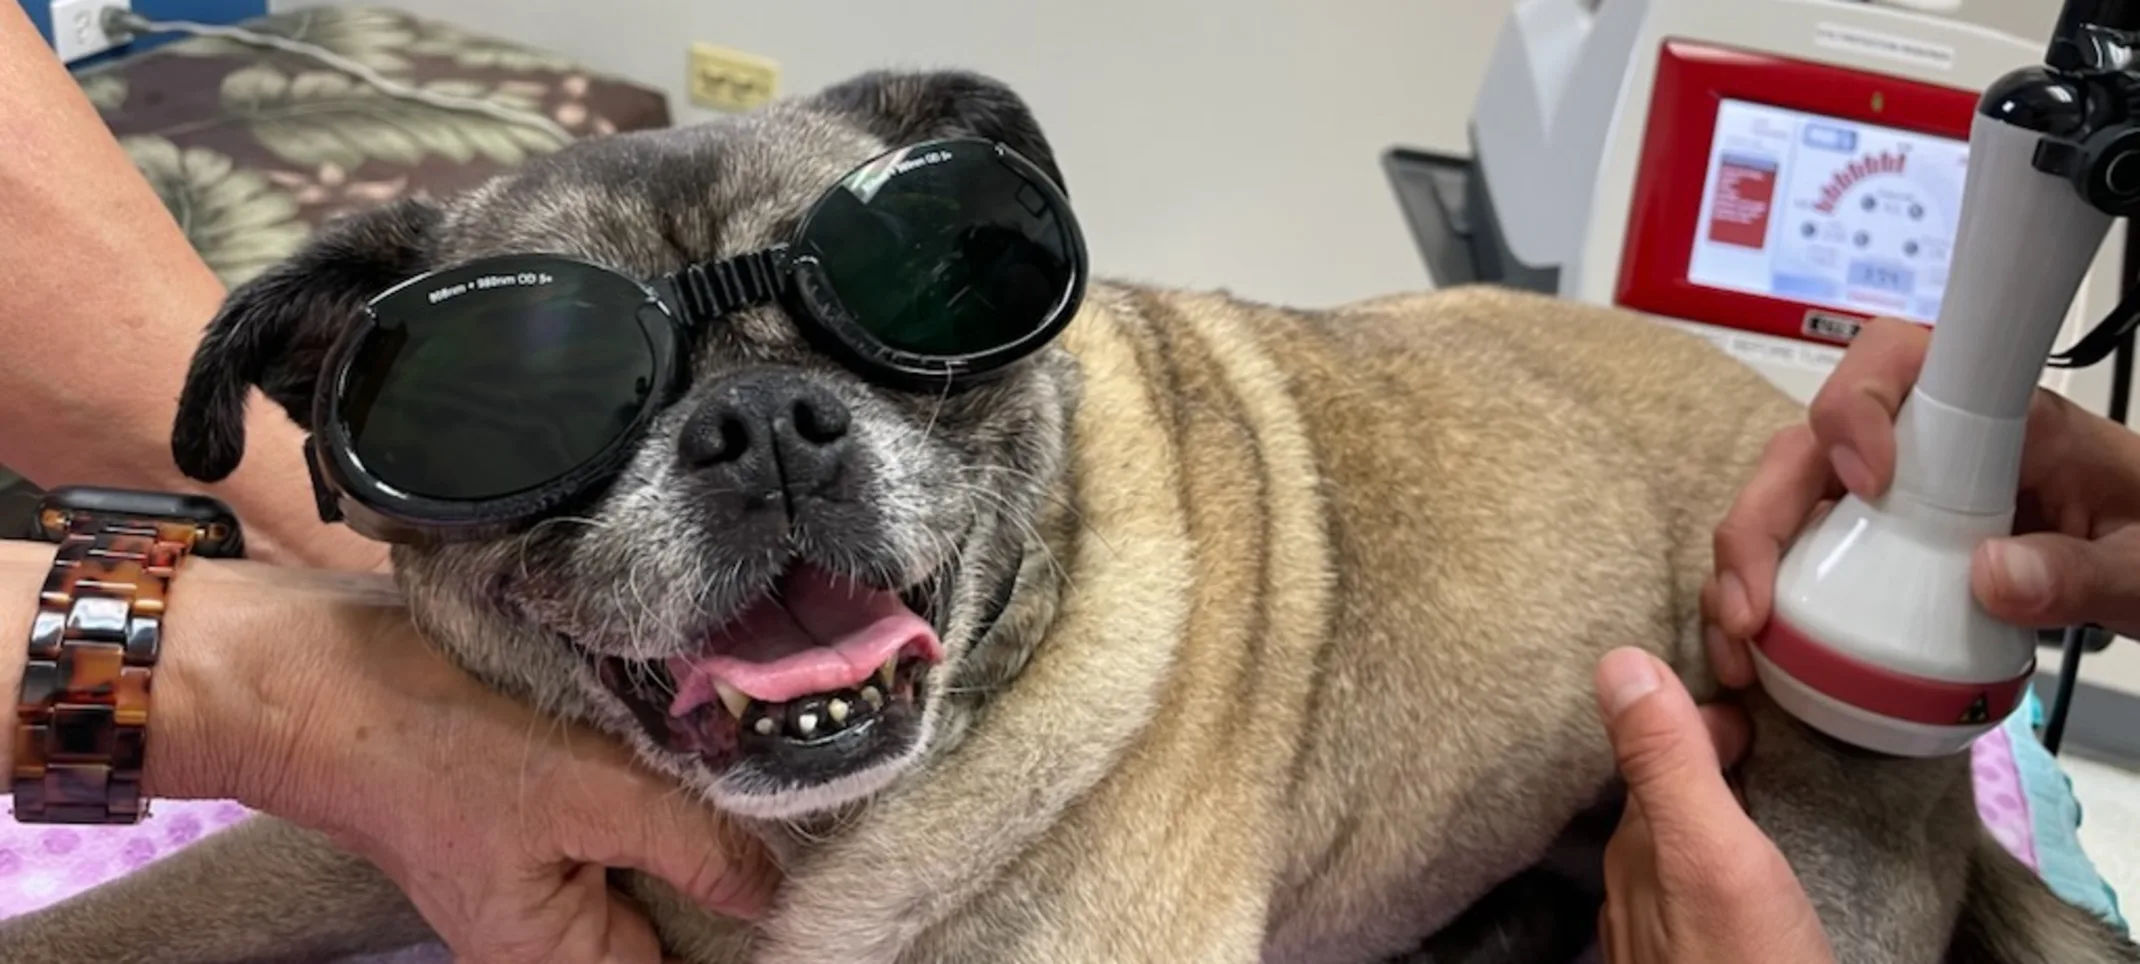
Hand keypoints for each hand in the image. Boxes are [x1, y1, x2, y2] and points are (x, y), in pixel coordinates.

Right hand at [156, 558, 779, 963]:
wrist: (317, 670)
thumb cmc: (433, 741)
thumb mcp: (587, 792)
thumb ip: (694, 845)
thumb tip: (779, 891)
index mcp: (555, 960)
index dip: (748, 935)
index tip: (815, 884)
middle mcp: (553, 930)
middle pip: (679, 920)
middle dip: (736, 873)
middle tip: (812, 817)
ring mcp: (550, 866)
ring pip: (662, 862)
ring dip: (706, 822)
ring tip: (769, 776)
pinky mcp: (548, 806)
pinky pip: (631, 814)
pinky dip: (668, 786)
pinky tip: (712, 746)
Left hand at [1594, 648, 1833, 963]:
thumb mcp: (1710, 858)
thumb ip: (1668, 766)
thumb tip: (1617, 662)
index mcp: (1638, 850)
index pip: (1654, 756)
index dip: (1698, 716)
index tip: (1752, 691)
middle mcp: (1639, 890)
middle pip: (1669, 800)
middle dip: (1710, 757)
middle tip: (1776, 726)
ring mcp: (1669, 933)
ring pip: (1688, 847)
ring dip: (1725, 808)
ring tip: (1781, 781)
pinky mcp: (1709, 961)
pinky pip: (1713, 892)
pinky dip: (1738, 860)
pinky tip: (1769, 864)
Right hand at [1705, 317, 2139, 686]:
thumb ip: (2084, 570)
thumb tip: (1991, 576)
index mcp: (1995, 416)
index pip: (1899, 360)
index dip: (1860, 404)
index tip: (1869, 479)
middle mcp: (1920, 446)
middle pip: (1806, 445)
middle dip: (1760, 515)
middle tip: (1754, 602)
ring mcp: (1885, 499)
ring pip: (1782, 501)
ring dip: (1742, 566)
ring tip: (1741, 642)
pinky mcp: (1868, 549)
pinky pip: (1794, 557)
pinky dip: (1758, 601)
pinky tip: (1755, 656)